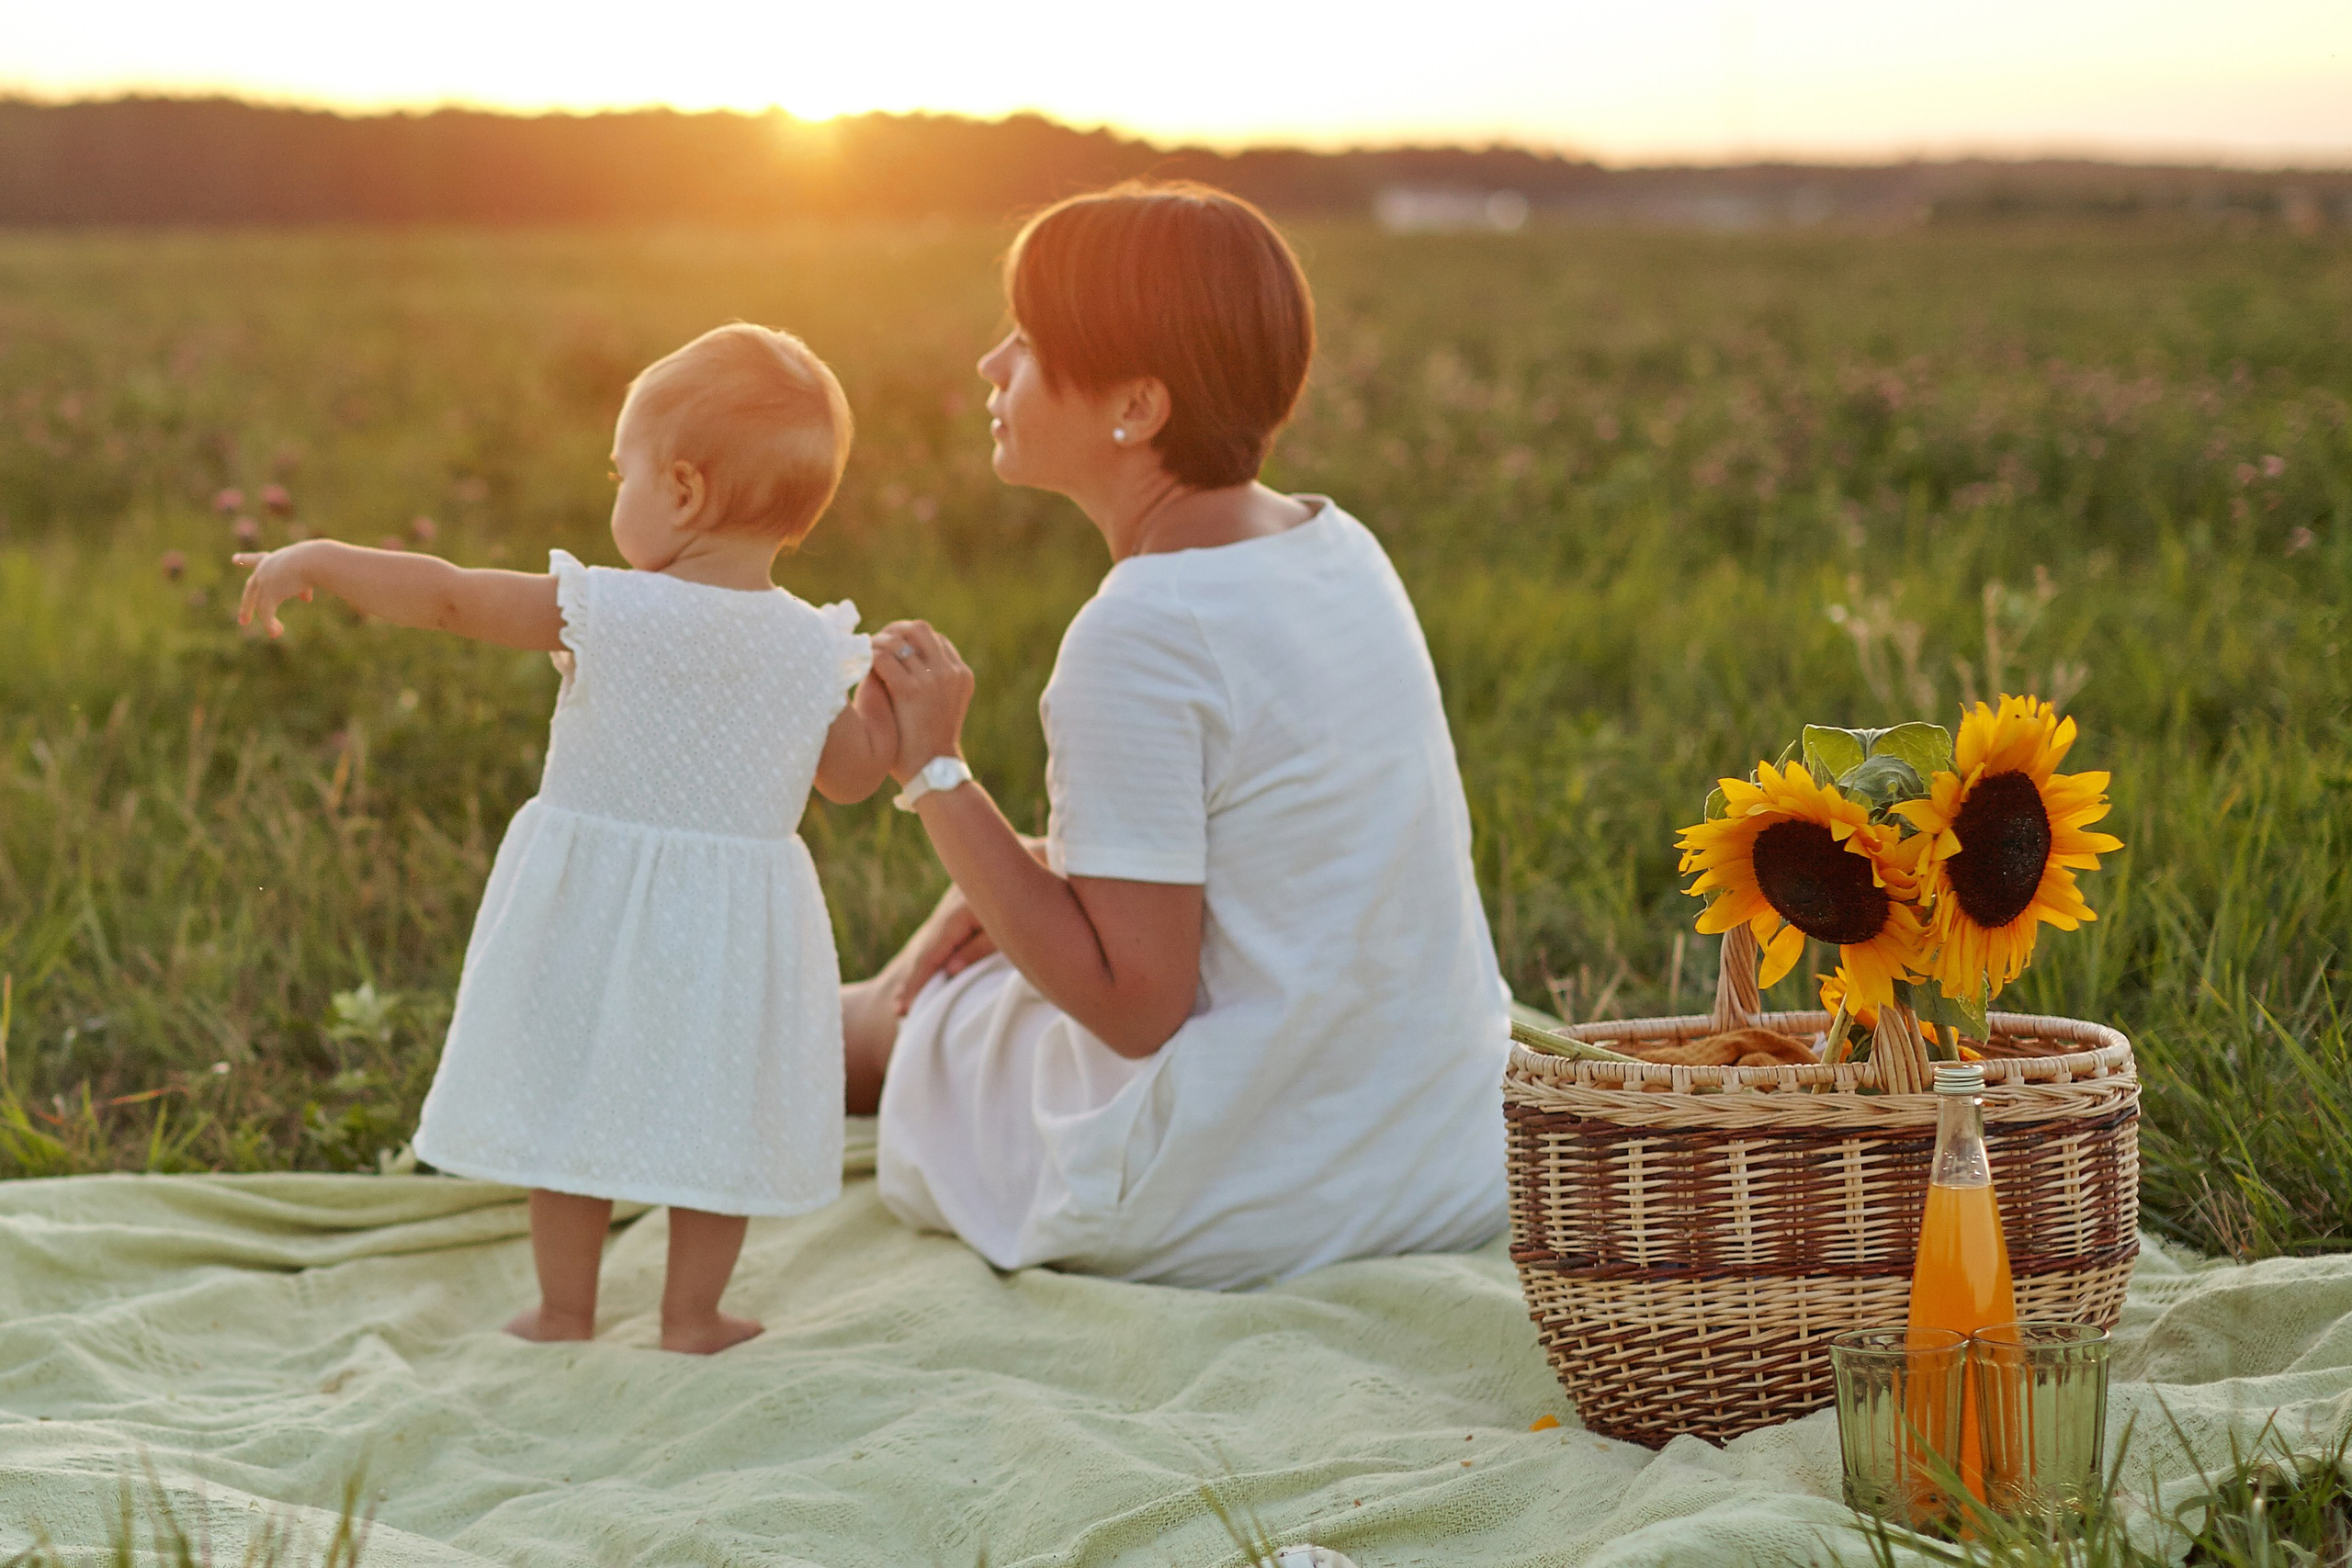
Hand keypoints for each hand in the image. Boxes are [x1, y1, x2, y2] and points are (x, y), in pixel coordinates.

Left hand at [233, 541, 320, 637]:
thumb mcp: (310, 571)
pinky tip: (277, 633)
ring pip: (261, 605)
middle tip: (243, 621)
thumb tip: (306, 598)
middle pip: (251, 587)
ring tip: (277, 633)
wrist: (314, 560)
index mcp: (276, 559)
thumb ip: (304, 584)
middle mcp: (265, 568)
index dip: (246, 560)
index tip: (235, 559)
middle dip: (247, 605)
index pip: (258, 559)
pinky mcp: (268, 595)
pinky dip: (271, 625)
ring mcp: (265, 582)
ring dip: (268, 621)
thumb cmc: (318, 560)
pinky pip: (267, 614)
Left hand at [868, 620, 973, 784]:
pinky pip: (884, 659)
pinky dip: (869, 658)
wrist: (929, 771)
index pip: (935, 639)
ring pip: (898, 641)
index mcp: (961, 675)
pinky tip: (861, 669)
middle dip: (894, 632)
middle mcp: (951, 673)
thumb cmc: (927, 743)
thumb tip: (898, 659)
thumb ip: (928, 681)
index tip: (891, 648)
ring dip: (877, 645)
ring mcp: (934, 681)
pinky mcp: (912, 691)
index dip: (909, 639)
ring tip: (864, 656)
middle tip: (875, 644)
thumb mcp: (938, 706)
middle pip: (919, 629)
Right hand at [888, 836, 1052, 1013]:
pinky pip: (948, 935)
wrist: (1042, 855)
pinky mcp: (967, 907)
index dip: (918, 981)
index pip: (933, 952)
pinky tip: (937, 969)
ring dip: (924, 970)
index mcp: (960, 912)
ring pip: (937, 942)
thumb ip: (979, 946)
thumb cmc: (1032, 893)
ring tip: (907, 999)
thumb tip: (950, 969)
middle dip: (915, 980)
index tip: (904, 1006)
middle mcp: (954, 908)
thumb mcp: (1007, 925)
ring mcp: (959, 906)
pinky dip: (938, 955)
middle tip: (900, 1010)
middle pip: (929, 949)